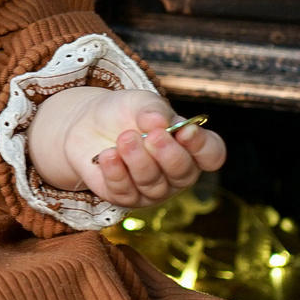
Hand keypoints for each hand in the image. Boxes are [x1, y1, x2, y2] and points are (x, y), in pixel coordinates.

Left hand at [36, 89, 224, 208]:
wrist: (88, 123)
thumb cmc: (125, 113)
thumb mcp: (140, 101)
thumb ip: (152, 109)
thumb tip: (159, 121)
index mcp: (190, 147)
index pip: (211, 154)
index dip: (202, 146)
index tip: (185, 131)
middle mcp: (176, 173)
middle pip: (183, 173)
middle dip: (168, 154)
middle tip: (152, 136)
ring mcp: (153, 189)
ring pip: (153, 184)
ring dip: (138, 160)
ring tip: (124, 138)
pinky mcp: (125, 197)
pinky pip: (125, 192)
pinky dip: (116, 172)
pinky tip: (107, 155)